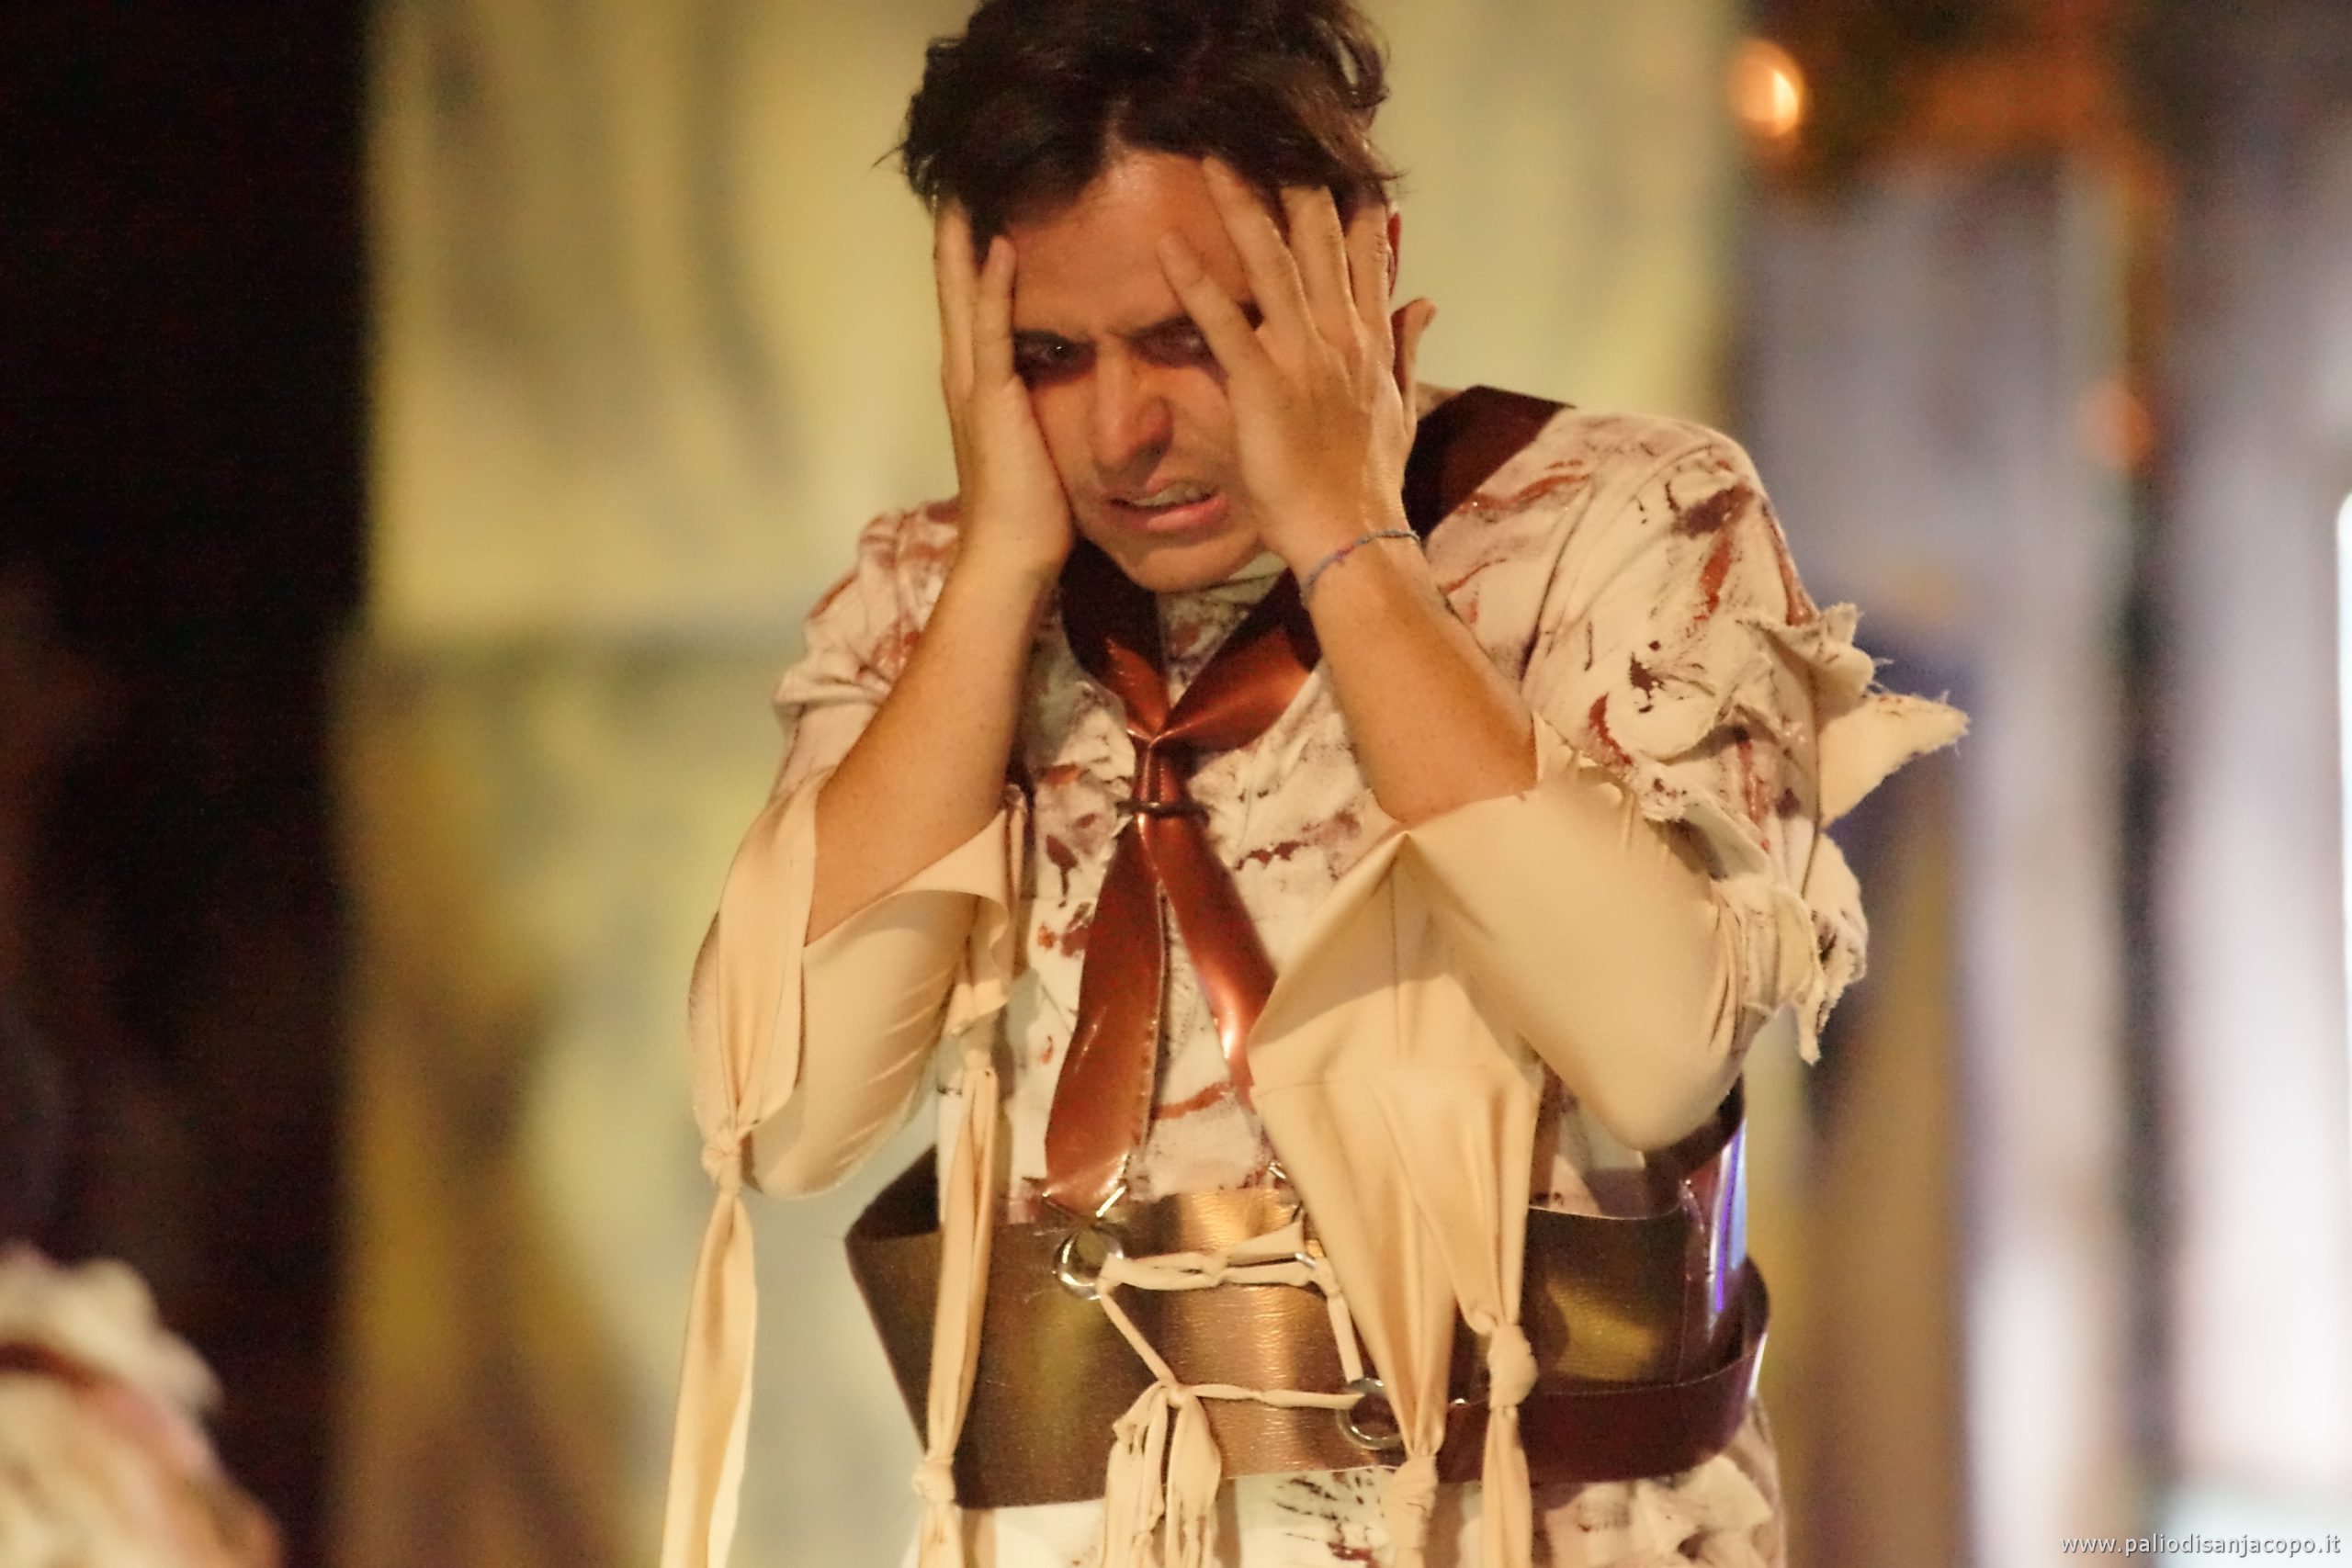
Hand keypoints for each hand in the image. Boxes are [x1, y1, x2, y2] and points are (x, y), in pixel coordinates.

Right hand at [934, 204, 1073, 583]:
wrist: (1010, 555)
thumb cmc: (1031, 511)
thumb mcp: (1038, 442)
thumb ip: (1042, 406)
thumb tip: (1067, 381)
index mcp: (976, 383)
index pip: (969, 305)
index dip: (967, 258)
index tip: (974, 210)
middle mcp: (964, 374)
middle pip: (954, 288)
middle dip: (954, 235)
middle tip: (956, 179)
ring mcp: (972, 383)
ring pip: (963, 296)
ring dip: (963, 242)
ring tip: (964, 190)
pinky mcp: (991, 397)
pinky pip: (992, 330)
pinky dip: (993, 285)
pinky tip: (1000, 245)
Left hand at [1154, 161, 1437, 572]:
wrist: (1353, 535)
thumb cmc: (1369, 481)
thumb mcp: (1400, 407)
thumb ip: (1408, 347)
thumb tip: (1426, 301)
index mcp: (1367, 340)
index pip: (1363, 253)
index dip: (1349, 201)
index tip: (1335, 157)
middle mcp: (1340, 336)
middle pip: (1318, 241)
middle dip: (1292, 183)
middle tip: (1261, 132)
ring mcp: (1304, 357)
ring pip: (1272, 266)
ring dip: (1241, 210)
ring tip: (1212, 162)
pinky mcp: (1265, 385)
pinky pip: (1224, 324)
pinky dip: (1197, 283)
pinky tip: (1168, 247)